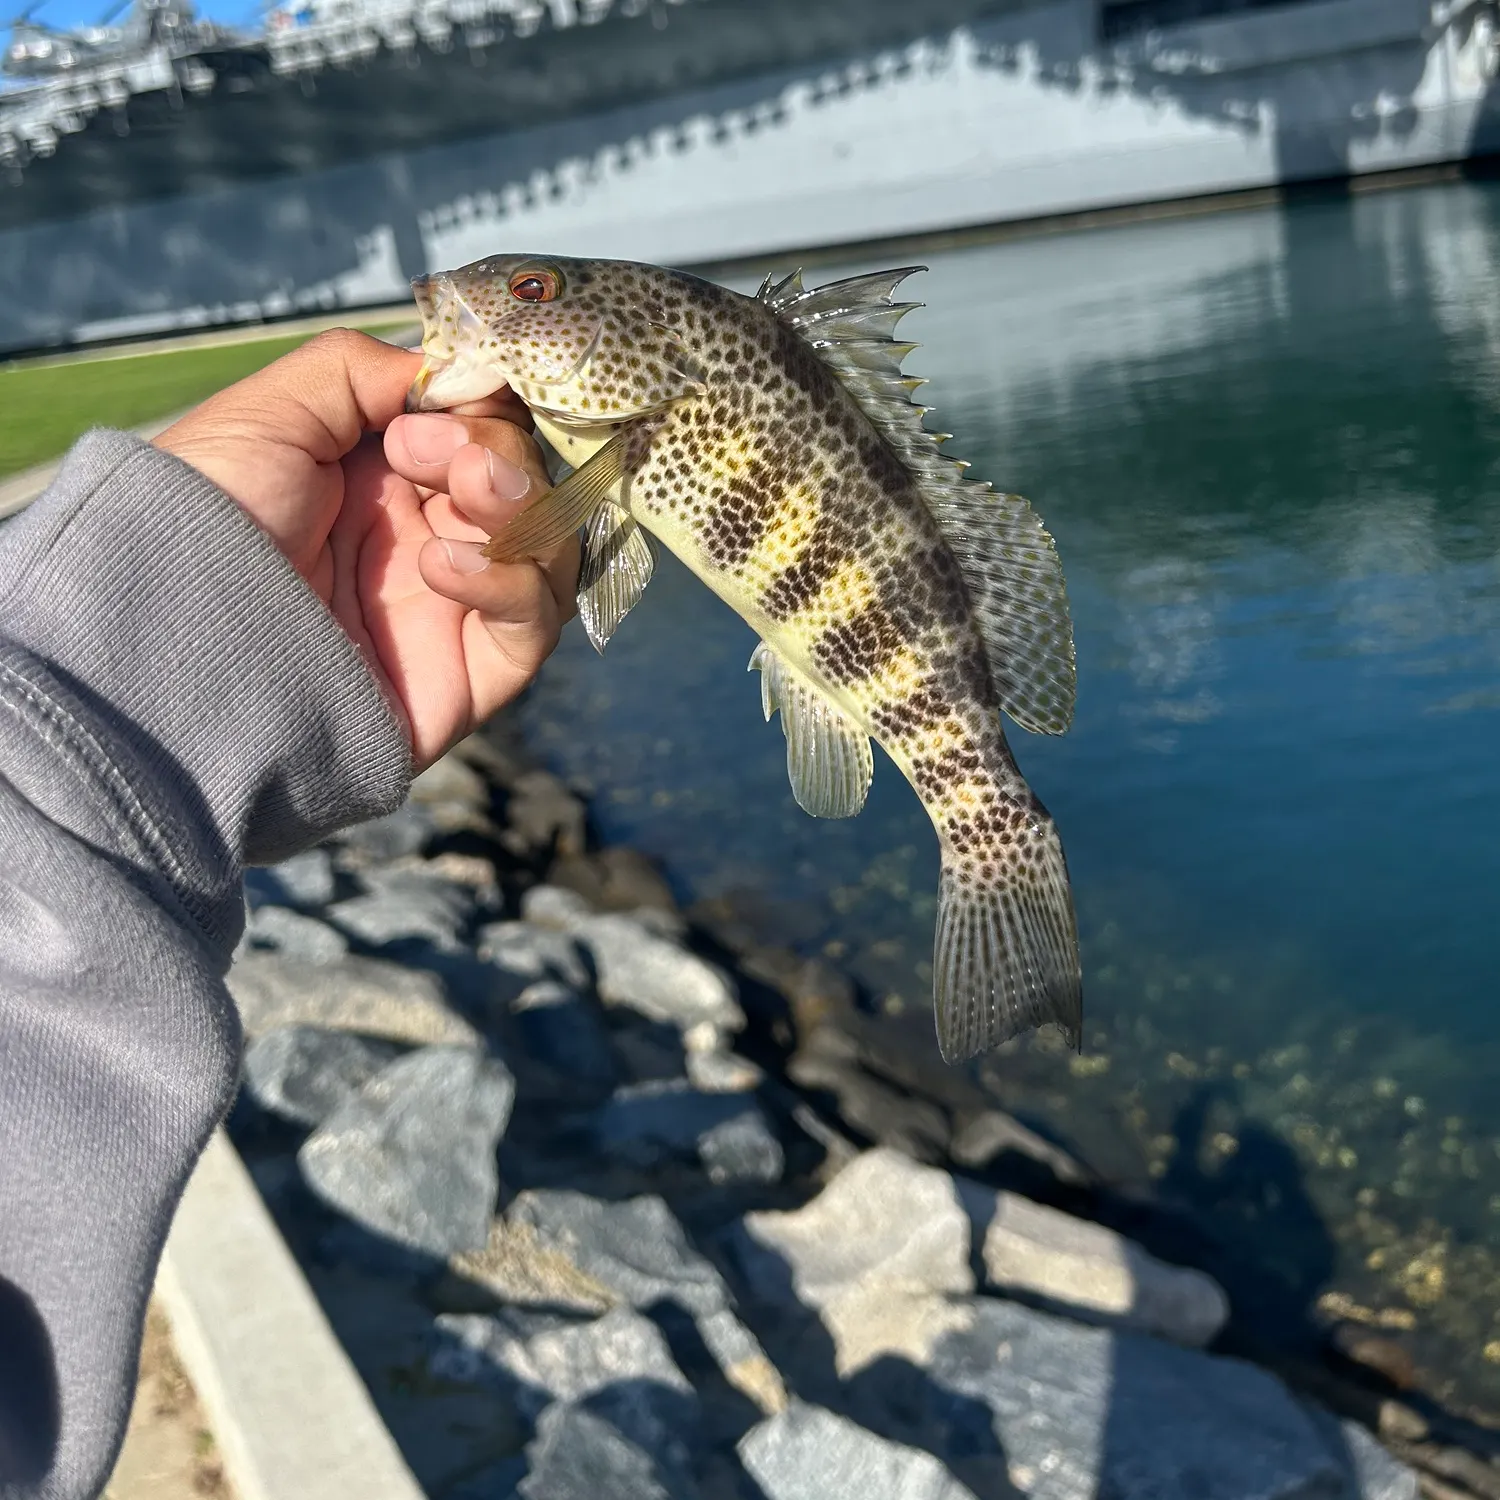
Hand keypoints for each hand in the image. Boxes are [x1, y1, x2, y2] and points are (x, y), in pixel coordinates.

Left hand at [153, 329, 576, 770]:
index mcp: (385, 477)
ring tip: (463, 493)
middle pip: (523, 481)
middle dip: (493, 450)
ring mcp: (456, 605)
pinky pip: (536, 620)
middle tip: (425, 454)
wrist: (171, 644)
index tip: (430, 405)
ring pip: (548, 546)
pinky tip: (443, 568)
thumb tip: (464, 370)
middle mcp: (429, 537)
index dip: (479, 406)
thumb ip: (360, 371)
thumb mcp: (269, 414)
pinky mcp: (474, 671)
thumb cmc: (203, 522)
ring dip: (519, 506)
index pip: (483, 429)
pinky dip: (509, 581)